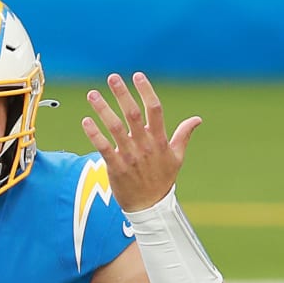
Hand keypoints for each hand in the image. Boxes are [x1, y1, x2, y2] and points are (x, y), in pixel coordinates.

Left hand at [80, 72, 201, 212]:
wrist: (149, 207)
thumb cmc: (162, 180)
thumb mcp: (177, 157)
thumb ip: (184, 135)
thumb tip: (197, 119)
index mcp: (159, 140)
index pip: (155, 109)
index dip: (146, 91)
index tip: (137, 75)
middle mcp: (144, 145)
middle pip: (132, 114)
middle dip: (122, 94)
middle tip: (112, 77)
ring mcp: (129, 155)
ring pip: (115, 127)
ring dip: (103, 109)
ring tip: (92, 94)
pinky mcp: (115, 166)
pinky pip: (103, 147)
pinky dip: (94, 134)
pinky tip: (86, 120)